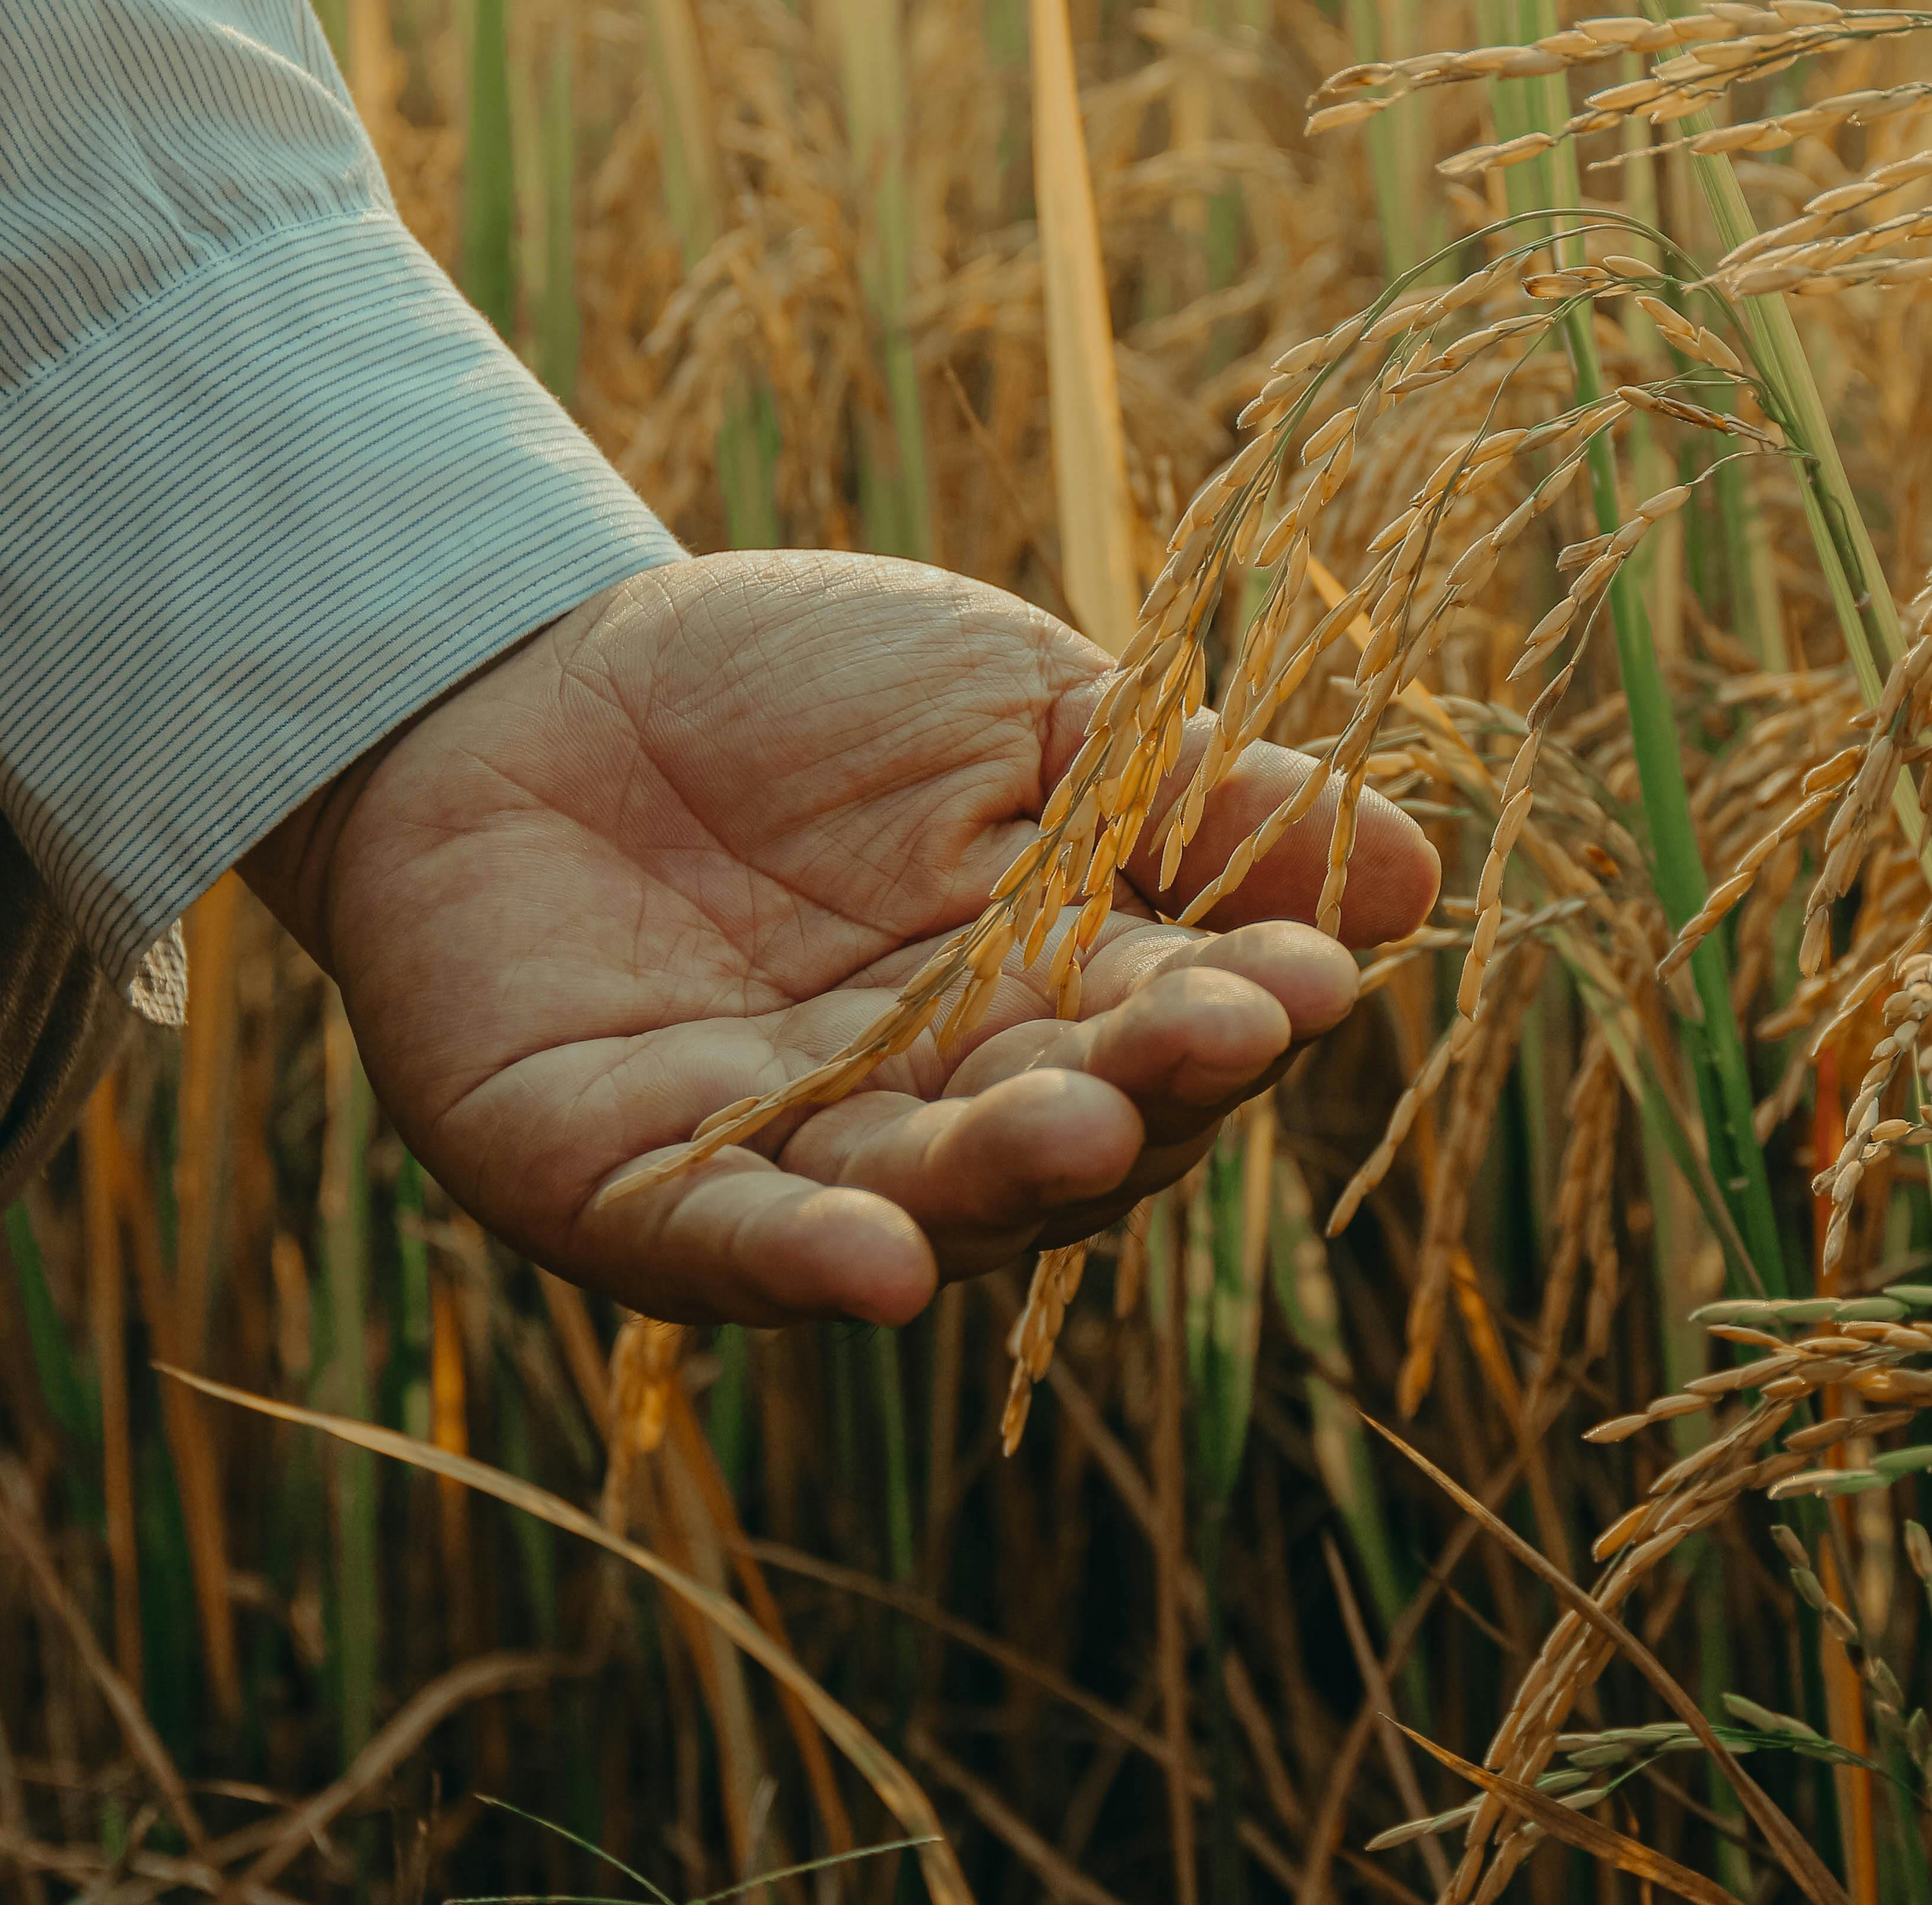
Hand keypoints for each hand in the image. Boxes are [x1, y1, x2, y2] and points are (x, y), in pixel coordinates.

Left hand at [241, 552, 1435, 1327]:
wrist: (518, 667)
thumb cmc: (794, 687)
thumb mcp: (1018, 705)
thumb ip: (1188, 793)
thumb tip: (1413, 872)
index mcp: (1046, 993)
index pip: (1169, 1024)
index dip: (1240, 1010)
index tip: (1305, 977)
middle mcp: (936, 1103)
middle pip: (1066, 1130)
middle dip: (1137, 1091)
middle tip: (1208, 1039)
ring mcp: (786, 1157)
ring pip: (919, 1197)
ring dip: (1000, 1177)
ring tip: (1074, 1125)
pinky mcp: (626, 1186)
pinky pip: (724, 1243)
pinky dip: (801, 1260)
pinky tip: (883, 1264)